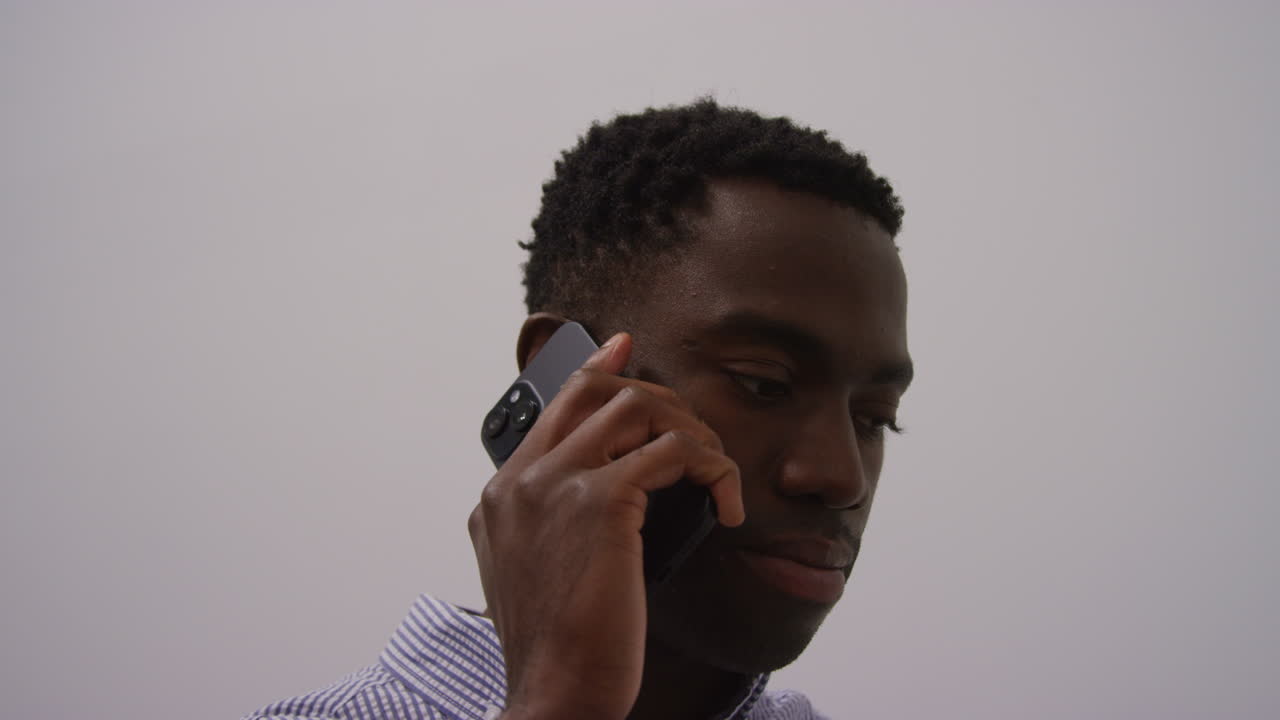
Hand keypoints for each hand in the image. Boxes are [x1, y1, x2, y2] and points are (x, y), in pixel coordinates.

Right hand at [469, 332, 744, 719]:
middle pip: (596, 391)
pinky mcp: (599, 502)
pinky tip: (726, 504)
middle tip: (697, 432)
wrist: (553, 694)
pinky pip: (674, 453)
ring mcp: (554, 484)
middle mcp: (520, 480)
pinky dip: (713, 469)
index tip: (623, 349)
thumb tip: (604, 497)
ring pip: (638, 407)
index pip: (552, 408)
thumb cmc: (557, 648)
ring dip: (691, 431)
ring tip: (715, 471)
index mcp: (500, 496)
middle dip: (658, 398)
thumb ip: (546, 527)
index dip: (594, 371)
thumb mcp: (534, 578)